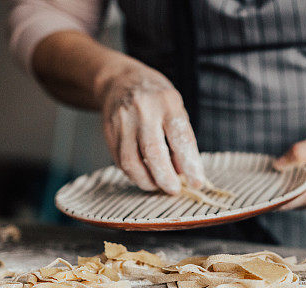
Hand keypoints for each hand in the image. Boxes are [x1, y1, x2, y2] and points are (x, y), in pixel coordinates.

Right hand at [98, 64, 205, 193]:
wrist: (120, 80)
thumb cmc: (156, 98)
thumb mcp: (176, 109)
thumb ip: (181, 139)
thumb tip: (183, 172)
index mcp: (167, 102)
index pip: (180, 138)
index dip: (190, 164)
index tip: (197, 182)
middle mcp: (143, 111)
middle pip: (154, 153)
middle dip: (166, 178)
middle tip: (175, 190)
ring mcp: (122, 121)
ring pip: (132, 162)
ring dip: (148, 181)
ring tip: (159, 186)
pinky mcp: (109, 132)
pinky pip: (121, 161)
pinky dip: (135, 174)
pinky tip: (144, 175)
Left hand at [273, 117, 305, 209]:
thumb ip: (302, 152)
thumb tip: (278, 166)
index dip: (286, 197)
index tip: (265, 201)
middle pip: (305, 201)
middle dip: (284, 194)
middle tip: (258, 190)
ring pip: (304, 202)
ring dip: (289, 193)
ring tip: (269, 185)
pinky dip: (297, 192)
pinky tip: (284, 183)